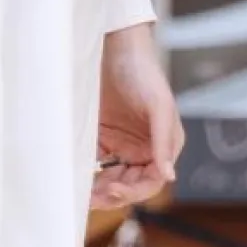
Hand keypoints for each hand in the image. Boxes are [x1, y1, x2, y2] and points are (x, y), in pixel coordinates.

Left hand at [93, 23, 183, 209]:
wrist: (115, 50)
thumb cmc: (143, 72)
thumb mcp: (157, 105)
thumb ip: (163, 141)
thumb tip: (169, 176)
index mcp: (163, 146)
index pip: (151, 182)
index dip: (133, 191)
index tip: (112, 189)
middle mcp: (145, 151)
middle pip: (130, 187)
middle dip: (112, 195)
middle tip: (91, 197)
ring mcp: (123, 148)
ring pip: (112, 182)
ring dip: (99, 191)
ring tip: (82, 193)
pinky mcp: (104, 142)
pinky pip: (97, 169)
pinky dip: (89, 178)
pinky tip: (77, 180)